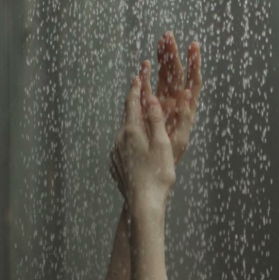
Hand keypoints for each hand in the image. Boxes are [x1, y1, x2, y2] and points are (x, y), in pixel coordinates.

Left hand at [112, 68, 176, 211]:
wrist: (143, 203)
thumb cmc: (158, 175)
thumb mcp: (163, 144)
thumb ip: (156, 120)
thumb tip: (151, 98)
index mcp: (132, 131)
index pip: (132, 103)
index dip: (136, 89)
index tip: (138, 76)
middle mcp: (120, 139)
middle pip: (126, 115)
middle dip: (133, 102)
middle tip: (137, 90)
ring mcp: (116, 153)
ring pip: (124, 131)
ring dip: (132, 122)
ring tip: (139, 118)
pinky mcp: (116, 165)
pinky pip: (122, 147)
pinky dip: (129, 140)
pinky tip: (136, 146)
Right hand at [155, 31, 201, 165]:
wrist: (150, 174)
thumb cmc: (167, 161)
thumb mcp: (179, 140)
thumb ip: (184, 116)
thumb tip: (188, 93)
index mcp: (185, 110)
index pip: (193, 82)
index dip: (194, 64)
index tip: (194, 46)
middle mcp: (175, 105)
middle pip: (176, 75)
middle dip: (173, 54)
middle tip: (168, 35)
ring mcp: (162, 106)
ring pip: (164, 79)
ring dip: (163, 60)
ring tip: (161, 41)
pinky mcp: (149, 111)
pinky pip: (149, 90)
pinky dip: (148, 78)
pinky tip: (145, 66)